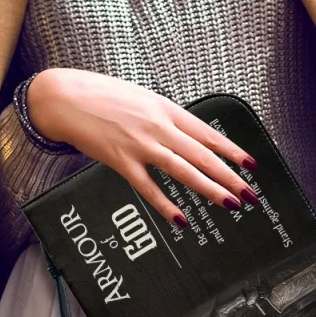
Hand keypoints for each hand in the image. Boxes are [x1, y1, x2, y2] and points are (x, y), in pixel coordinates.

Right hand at [26, 68, 258, 225]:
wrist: (64, 97)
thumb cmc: (102, 96)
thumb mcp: (142, 98)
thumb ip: (165, 117)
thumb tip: (187, 136)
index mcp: (165, 109)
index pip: (207, 133)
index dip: (232, 150)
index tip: (251, 164)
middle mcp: (158, 126)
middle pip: (202, 155)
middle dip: (230, 176)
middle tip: (250, 194)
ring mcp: (140, 145)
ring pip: (183, 171)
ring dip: (210, 189)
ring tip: (230, 203)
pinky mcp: (120, 161)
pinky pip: (148, 188)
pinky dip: (166, 205)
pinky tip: (181, 220)